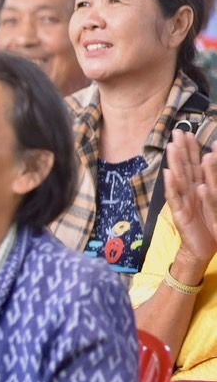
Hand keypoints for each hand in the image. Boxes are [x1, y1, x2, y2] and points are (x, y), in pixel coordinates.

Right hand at [164, 129, 216, 274]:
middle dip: (181, 150)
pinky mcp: (180, 214)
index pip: (193, 164)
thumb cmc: (209, 224)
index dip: (191, 149)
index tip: (188, 132)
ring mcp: (182, 202)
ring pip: (179, 180)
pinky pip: (176, 199)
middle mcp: (188, 192)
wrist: (202, 248)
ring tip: (172, 148)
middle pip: (184, 168)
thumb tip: (210, 160)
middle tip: (177, 133)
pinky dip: (171, 187)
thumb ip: (211, 181)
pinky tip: (169, 175)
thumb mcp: (214, 199)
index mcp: (197, 187)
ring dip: (175, 163)